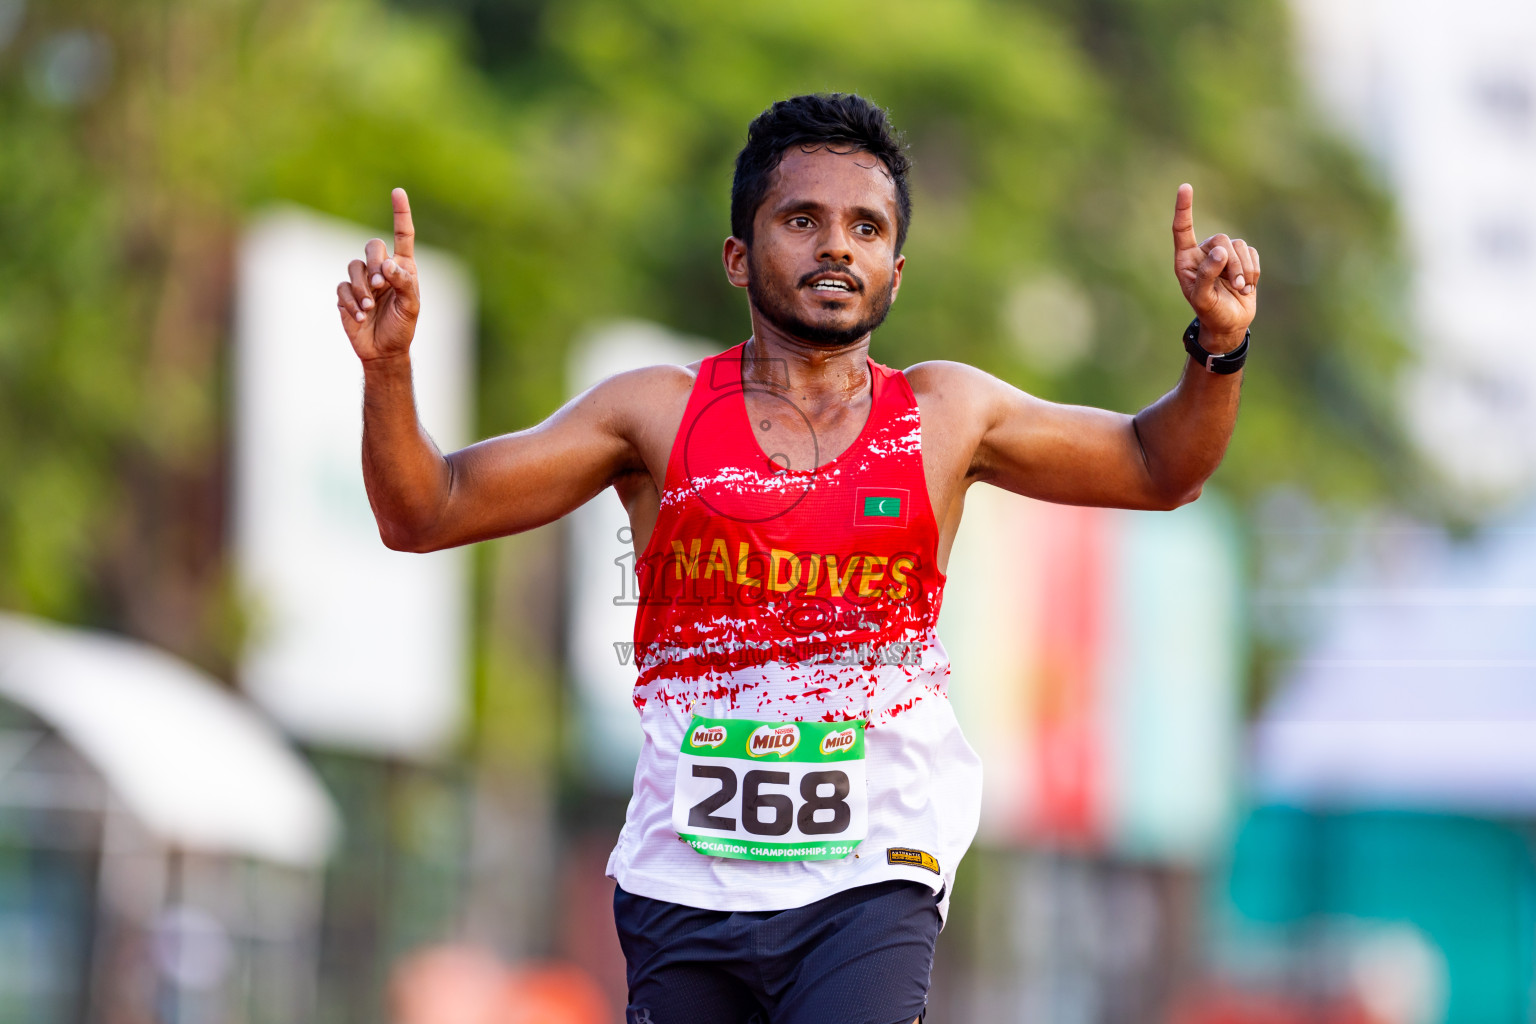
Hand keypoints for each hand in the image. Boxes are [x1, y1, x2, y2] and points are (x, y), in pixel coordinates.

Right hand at [337, 187, 419, 361]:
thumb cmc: (402, 327)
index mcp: (403, 267)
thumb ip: (404, 283)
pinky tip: (360, 316)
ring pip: (354, 267)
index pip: (402, 235)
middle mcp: (382, 269)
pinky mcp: (346, 294)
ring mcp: (363, 281)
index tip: (397, 191)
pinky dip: (350, 302)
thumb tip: (388, 264)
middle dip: (375, 263)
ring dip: (361, 288)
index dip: (400, 213)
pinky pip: (342, 288)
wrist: (383, 351)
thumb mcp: (411, 307)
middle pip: (372, 246)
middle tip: (381, 285)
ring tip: (370, 307)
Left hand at [1171, 183, 1258, 346]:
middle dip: (1231, 264)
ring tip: (1240, 289)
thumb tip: (1220, 251)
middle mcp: (1204, 252)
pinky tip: (1246, 286)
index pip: (1182, 229)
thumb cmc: (1210, 312)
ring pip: (1239, 246)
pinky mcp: (1242, 258)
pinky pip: (1252, 253)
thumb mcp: (1203, 298)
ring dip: (1243, 270)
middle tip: (1234, 285)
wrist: (1230, 323)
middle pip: (1222, 240)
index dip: (1184, 208)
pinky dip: (1253, 271)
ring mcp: (1224, 254)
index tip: (1185, 187)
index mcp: (1186, 260)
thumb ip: (1207, 275)